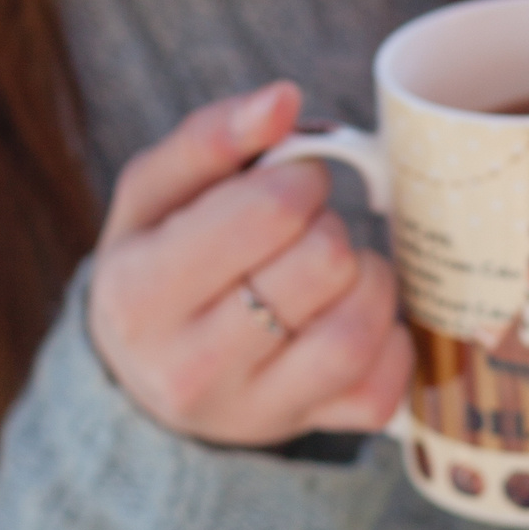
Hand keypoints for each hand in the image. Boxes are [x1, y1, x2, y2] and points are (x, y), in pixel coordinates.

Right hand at [88, 82, 411, 448]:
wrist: (146, 375)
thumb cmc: (158, 261)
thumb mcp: (154, 194)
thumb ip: (210, 137)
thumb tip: (283, 98)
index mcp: (138, 290)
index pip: (266, 212)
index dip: (300, 179)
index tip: (291, 183)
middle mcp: (186, 365)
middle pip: (321, 265)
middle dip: (329, 227)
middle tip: (307, 228)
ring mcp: (247, 412)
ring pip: (356, 331)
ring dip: (369, 279)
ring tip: (341, 268)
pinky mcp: (301, 432)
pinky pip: (381, 390)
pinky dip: (390, 342)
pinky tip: (354, 318)